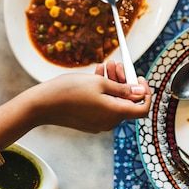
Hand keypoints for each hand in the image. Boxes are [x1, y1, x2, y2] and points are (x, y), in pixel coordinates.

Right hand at [29, 61, 150, 132]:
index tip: (139, 78)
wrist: (43, 104)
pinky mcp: (88, 121)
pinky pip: (103, 106)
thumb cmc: (70, 91)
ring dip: (112, 83)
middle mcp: (109, 122)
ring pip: (114, 102)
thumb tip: (140, 92)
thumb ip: (123, 88)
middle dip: (124, 82)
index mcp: (115, 113)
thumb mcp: (99, 83)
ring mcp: (98, 123)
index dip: (145, 93)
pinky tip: (96, 75)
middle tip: (116, 65)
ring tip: (105, 66)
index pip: (142, 109)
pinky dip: (103, 91)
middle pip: (127, 102)